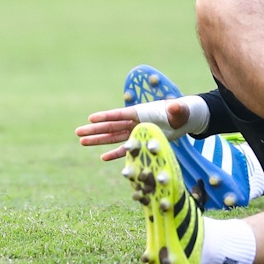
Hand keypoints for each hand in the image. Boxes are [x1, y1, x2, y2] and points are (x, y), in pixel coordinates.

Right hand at [74, 100, 192, 160]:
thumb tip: (173, 106)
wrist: (185, 119)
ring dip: (98, 140)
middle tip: (78, 132)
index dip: (105, 117)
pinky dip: (115, 153)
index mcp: (140, 112)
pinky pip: (125, 149)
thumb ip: (175, 108)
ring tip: (82, 142)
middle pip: (111, 127)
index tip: (90, 118)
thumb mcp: (179, 110)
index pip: (119, 115)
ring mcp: (136, 132)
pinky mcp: (141, 141)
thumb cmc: (182, 112)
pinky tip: (102, 157)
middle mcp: (134, 122)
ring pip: (113, 137)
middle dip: (94, 130)